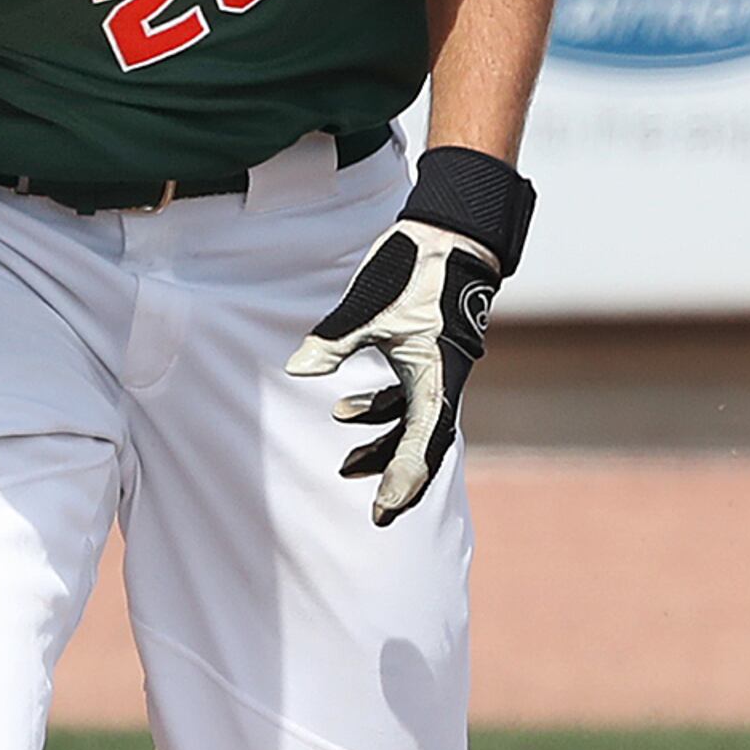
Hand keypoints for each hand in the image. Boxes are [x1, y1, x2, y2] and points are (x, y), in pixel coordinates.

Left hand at [285, 147, 534, 524]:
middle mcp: (443, 377)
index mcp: (436, 372)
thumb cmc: (415, 267)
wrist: (451, 234)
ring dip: (382, 444)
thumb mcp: (367, 305)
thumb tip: (298, 368)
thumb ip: (334, 339)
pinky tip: (344, 412)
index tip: (385, 510)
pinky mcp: (427, 354)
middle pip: (424, 442)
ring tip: (345, 465)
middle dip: (398, 476)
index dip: (404, 477)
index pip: (422, 439)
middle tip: (376, 514)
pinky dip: (380, 410)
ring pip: (414, 422)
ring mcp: (437, 367)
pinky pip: (408, 398)